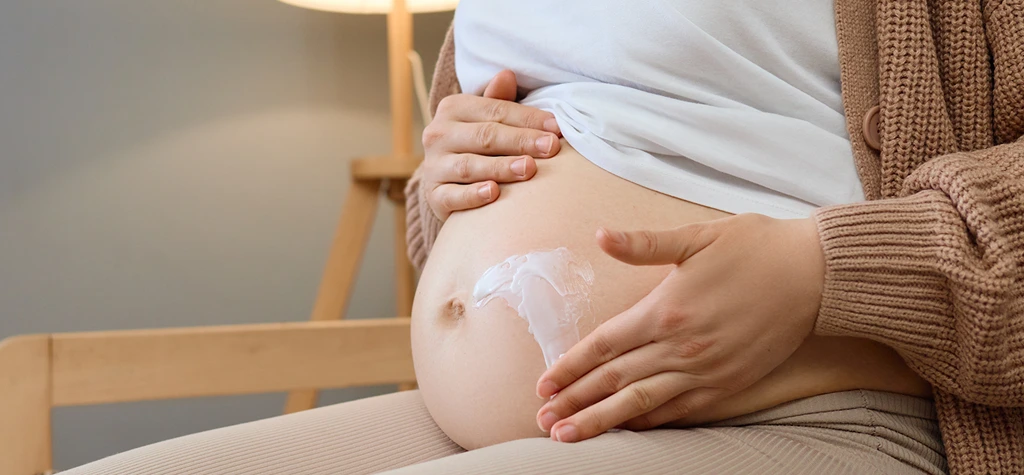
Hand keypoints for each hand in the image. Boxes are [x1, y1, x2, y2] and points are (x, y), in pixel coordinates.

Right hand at [421, 70, 561, 220]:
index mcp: (452, 108)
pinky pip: (452, 196)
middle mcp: (438, 134)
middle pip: (485, 136)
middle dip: (520, 141)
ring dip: (501, 167)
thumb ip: (498, 101)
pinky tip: (494, 193)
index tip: (557, 128)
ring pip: (470, 166)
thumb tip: (507, 74)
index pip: (495, 110)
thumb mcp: (487, 119)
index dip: (528, 118)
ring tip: (528, 169)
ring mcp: (433, 166)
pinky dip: (473, 195)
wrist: (448, 184)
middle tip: (550, 148)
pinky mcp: (434, 195)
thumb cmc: (477, 145)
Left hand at [535, 214, 825, 442]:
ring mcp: (706, 372)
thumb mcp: (698, 236)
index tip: (542, 385)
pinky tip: (626, 430)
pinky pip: (680, 412)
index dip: (569, 366)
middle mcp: (681, 347)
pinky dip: (648, 423)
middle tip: (542, 420)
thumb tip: (600, 235)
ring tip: (567, 436)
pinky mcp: (729, 385)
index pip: (604, 345)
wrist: (819, 275)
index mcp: (666, 310)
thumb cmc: (757, 247)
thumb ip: (644, 244)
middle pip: (614, 381)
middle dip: (574, 402)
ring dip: (601, 421)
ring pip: (642, 403)